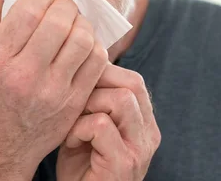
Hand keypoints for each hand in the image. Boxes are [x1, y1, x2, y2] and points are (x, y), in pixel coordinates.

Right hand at [0, 0, 108, 179]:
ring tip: (71, 19)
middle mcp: (25, 77)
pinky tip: (80, 41)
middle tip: (61, 0)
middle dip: (64, 1)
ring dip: (80, 20)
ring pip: (82, 39)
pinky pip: (97, 62)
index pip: (29, 12)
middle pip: (59, 22)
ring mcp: (53, 92)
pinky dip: (93, 43)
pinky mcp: (73, 103)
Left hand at [56, 64, 160, 180]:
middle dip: (96, 84)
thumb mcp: (89, 125)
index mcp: (144, 122)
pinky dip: (79, 128)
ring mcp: (140, 150)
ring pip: (120, 99)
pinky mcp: (124, 164)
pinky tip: (71, 142)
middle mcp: (149, 134)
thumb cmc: (80, 164)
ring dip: (88, 105)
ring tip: (73, 123)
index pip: (133, 79)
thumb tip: (83, 57)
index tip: (76, 82)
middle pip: (132, 83)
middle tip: (74, 100)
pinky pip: (101, 125)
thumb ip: (94, 98)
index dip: (102, 73)